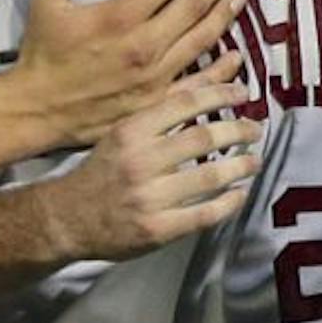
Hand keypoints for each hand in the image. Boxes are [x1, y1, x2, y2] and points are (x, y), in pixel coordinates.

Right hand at [17, 0, 242, 146]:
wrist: (37, 109)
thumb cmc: (42, 55)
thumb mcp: (43, 2)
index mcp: (120, 17)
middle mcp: (144, 45)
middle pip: (192, 5)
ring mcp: (155, 76)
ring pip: (201, 39)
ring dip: (224, 14)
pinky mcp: (157, 102)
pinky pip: (198, 84)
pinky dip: (221, 70)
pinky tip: (237, 56)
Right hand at [36, 64, 262, 262]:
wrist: (65, 218)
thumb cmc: (100, 172)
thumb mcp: (120, 133)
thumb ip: (158, 117)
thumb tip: (204, 95)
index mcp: (132, 131)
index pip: (185, 103)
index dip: (220, 94)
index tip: (243, 93)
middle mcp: (142, 160)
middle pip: (204, 137)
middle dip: (238, 130)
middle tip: (255, 129)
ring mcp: (150, 197)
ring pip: (210, 176)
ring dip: (240, 166)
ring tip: (254, 161)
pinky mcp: (158, 229)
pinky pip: (204, 214)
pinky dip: (228, 203)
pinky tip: (239, 195)